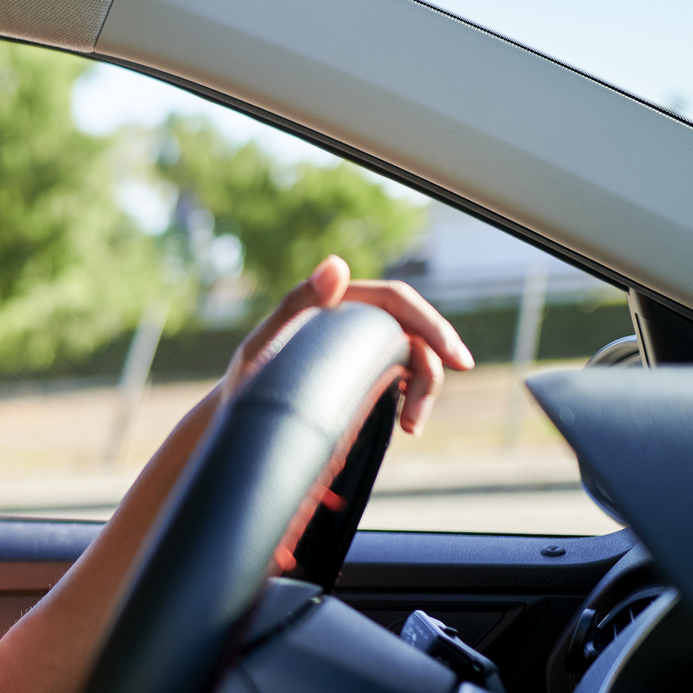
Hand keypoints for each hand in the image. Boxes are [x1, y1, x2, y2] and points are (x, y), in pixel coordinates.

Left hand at [221, 255, 473, 433]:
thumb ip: (298, 303)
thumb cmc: (249, 378)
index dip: (430, 324)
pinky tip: (405, 422)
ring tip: (410, 427)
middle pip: (414, 332)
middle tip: (422, 416)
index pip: (397, 301)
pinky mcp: (368, 374)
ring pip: (414, 358)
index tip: (452, 358)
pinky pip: (403, 378)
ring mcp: (365, 347)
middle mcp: (358, 320)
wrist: (240, 415)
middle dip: (433, 368)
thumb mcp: (265, 344)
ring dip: (423, 390)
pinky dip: (412, 398)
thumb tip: (336, 264)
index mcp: (340, 302)